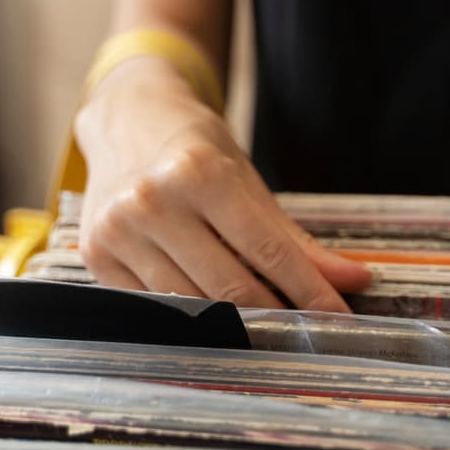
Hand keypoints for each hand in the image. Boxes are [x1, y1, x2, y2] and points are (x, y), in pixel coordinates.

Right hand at [74, 56, 369, 309]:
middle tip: (310, 330)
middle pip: (230, 286)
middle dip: (278, 315)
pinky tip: (216, 317)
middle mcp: (152, 203)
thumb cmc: (197, 150)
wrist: (127, 120)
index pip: (268, 252)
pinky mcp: (96, 257)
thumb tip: (352, 279)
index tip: (340, 316)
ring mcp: (118, 232)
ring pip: (193, 305)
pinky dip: (192, 318)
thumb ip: (297, 239)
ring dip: (237, 324)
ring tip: (269, 326)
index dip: (309, 291)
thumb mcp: (249, 182)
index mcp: (199, 175)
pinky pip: (156, 307)